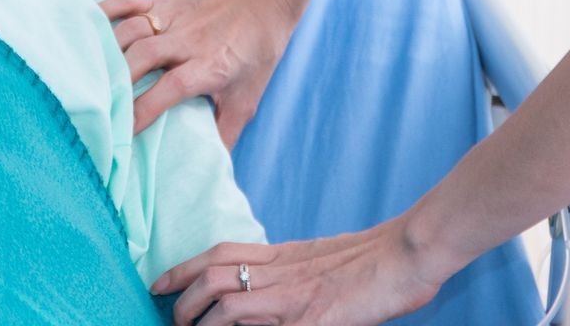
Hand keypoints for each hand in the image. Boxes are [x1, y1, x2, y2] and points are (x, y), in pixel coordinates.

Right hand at [99, 0, 299, 144]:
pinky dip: (103, 13)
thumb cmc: (254, 54)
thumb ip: (226, 133)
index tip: (124, 132)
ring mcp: (172, 16)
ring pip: (131, 31)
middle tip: (99, 105)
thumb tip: (210, 170)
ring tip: (90, 76)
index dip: (145, 109)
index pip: (171, 87)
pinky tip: (88, 31)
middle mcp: (188, 39)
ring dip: (108, 52)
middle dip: (118, 82)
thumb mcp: (247, 99)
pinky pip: (125, 2)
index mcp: (210, 65)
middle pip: (144, 56)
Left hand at [154, 222, 443, 325]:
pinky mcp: (316, 320)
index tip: (158, 283)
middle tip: (173, 319)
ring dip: (204, 321)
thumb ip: (291, 270)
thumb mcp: (321, 258)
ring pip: (229, 304)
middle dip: (183, 300)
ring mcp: (297, 297)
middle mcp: (283, 272)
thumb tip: (265, 287)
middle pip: (214, 276)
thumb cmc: (374, 257)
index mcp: (284, 255)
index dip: (183, 268)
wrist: (410, 250)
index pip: (219, 254)